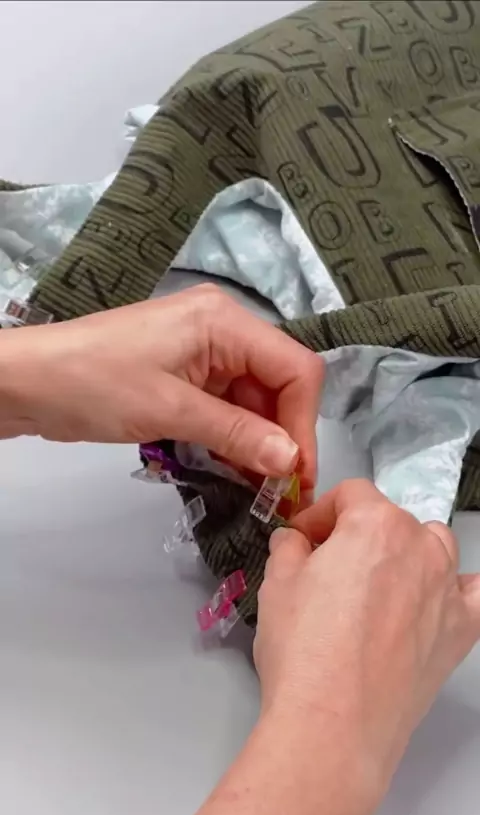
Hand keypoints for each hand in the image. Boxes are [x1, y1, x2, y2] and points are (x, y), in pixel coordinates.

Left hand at [0, 285, 321, 485]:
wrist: (27, 383)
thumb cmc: (93, 383)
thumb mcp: (169, 410)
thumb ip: (237, 433)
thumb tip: (291, 462)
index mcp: (224, 320)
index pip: (294, 368)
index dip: (303, 423)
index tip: (297, 475)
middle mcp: (222, 329)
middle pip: (278, 384)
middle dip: (283, 437)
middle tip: (281, 492)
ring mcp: (204, 352)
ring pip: (254, 400)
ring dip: (259, 442)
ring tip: (259, 489)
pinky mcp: (186, 375)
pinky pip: (226, 406)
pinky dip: (233, 437)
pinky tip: (235, 469)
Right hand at [255, 479, 479, 791]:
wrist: (334, 723)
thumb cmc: (305, 651)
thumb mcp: (276, 583)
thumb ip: (288, 548)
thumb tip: (294, 540)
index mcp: (374, 524)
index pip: (349, 495)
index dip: (319, 514)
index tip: (302, 538)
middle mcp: (419, 547)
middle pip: (390, 520)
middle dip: (357, 536)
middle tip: (327, 568)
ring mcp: (446, 589)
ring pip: (434, 547)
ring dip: (407, 553)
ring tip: (377, 586)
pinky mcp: (460, 631)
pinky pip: (473, 594)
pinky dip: (457, 591)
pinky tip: (436, 602)